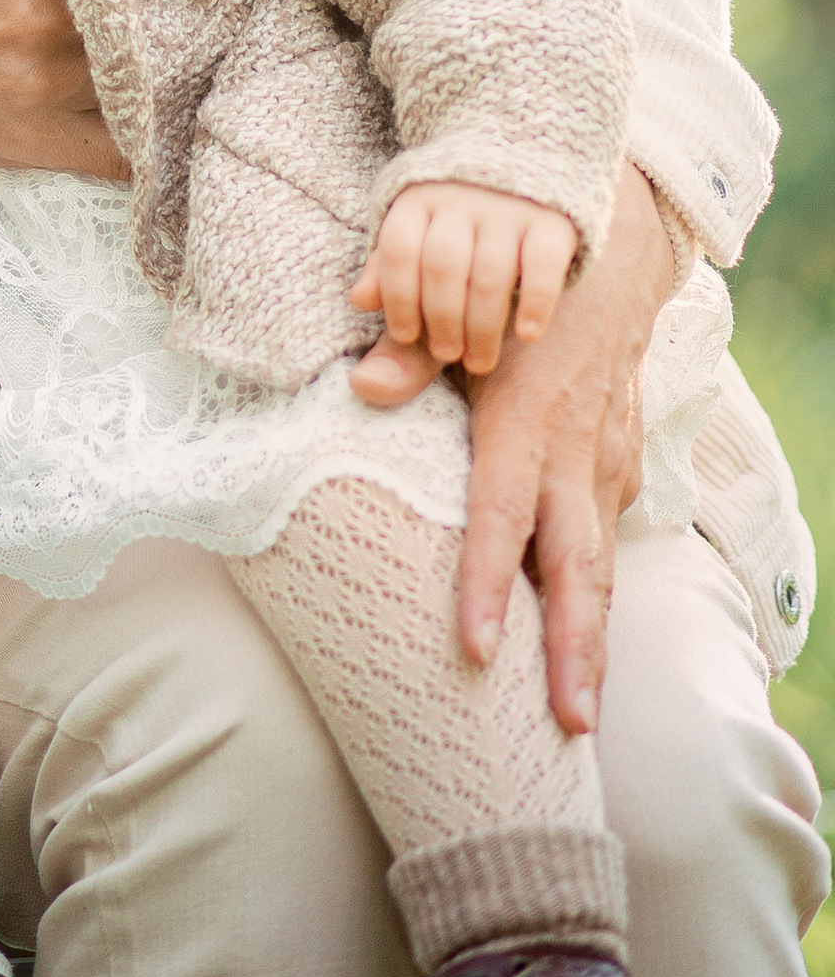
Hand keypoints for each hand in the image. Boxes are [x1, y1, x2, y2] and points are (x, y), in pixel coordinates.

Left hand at [350, 181, 576, 379]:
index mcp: (417, 201)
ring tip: (479, 360)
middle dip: (441, 319)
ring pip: (490, 273)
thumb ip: (394, 292)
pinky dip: (535, 303)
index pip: (398, 249)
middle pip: (443, 264)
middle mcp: (460, 199)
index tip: (404, 336)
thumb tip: (359, 320)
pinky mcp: (552, 221)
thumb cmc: (457, 233)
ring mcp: (507, 209)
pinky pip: (542, 264)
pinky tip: (527, 335)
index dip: (398, 298)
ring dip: (482, 325)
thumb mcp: (419, 252)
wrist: (520, 168)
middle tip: (447, 354)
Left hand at [354, 166, 671, 730]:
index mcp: (524, 426)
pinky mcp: (618, 462)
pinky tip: (581, 638)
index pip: (499, 520)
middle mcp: (573, 456)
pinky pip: (607, 537)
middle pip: (577, 570)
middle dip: (574, 651)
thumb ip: (408, 352)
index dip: (484, 586)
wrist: (607, 254)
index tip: (473, 649)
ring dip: (592, 639)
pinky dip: (596, 592)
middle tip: (569, 722)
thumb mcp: (459, 314)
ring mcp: (605, 463)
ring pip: (601, 565)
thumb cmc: (511, 288)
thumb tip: (359, 385)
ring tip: (579, 710)